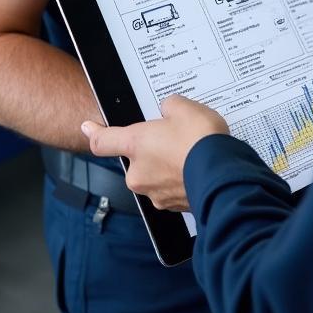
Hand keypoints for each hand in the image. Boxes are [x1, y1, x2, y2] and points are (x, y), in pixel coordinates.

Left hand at [81, 95, 228, 210]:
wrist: (223, 175)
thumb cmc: (201, 142)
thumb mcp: (185, 107)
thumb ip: (170, 106)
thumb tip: (170, 111)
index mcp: (135, 144)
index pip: (103, 141)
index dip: (94, 133)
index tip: (88, 128)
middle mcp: (139, 172)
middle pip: (138, 158)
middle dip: (154, 148)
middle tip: (176, 137)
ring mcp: (155, 193)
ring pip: (157, 174)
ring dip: (169, 165)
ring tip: (192, 153)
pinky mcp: (173, 206)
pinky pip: (173, 188)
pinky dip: (182, 179)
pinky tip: (199, 168)